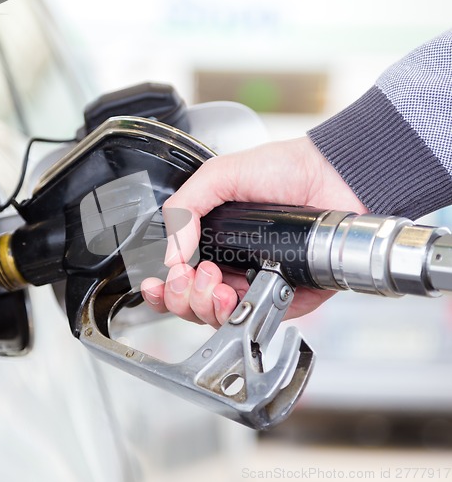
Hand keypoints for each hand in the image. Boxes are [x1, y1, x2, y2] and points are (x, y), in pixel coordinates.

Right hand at [141, 136, 367, 325]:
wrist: (331, 176)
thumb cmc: (283, 169)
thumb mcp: (220, 175)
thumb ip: (186, 206)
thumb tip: (169, 254)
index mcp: (214, 241)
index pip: (180, 277)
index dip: (164, 288)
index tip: (158, 283)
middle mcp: (233, 266)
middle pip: (193, 304)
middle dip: (182, 298)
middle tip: (190, 276)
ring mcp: (257, 283)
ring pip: (218, 318)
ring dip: (205, 306)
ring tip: (215, 283)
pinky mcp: (284, 297)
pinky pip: (254, 319)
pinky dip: (238, 315)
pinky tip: (234, 295)